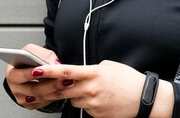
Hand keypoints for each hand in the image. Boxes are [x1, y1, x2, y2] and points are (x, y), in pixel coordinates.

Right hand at [5, 44, 68, 109]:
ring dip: (55, 90)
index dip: (28, 74)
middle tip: (62, 79)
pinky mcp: (30, 105)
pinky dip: (54, 96)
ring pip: (40, 97)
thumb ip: (42, 54)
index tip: (40, 71)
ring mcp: (22, 98)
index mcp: (12, 73)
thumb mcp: (33, 51)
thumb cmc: (29, 59)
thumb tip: (52, 63)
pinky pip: (43, 103)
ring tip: (67, 83)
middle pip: (32, 89)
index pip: (18, 75)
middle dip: (50, 84)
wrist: (30, 68)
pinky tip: (62, 89)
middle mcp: (15, 88)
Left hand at [31, 60, 145, 117]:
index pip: (65, 72)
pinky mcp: (95, 115)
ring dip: (72, 95)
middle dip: (47, 88)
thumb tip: (80, 73)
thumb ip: (91, 69)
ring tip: (88, 90)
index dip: (48, 71)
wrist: (144, 99)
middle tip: (37, 86)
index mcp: (93, 73)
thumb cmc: (129, 80)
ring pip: (71, 100)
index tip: (35, 69)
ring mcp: (92, 104)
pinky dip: (85, 103)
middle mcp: (90, 89)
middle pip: (61, 90)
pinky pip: (83, 108)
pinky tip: (99, 99)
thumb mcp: (109, 66)